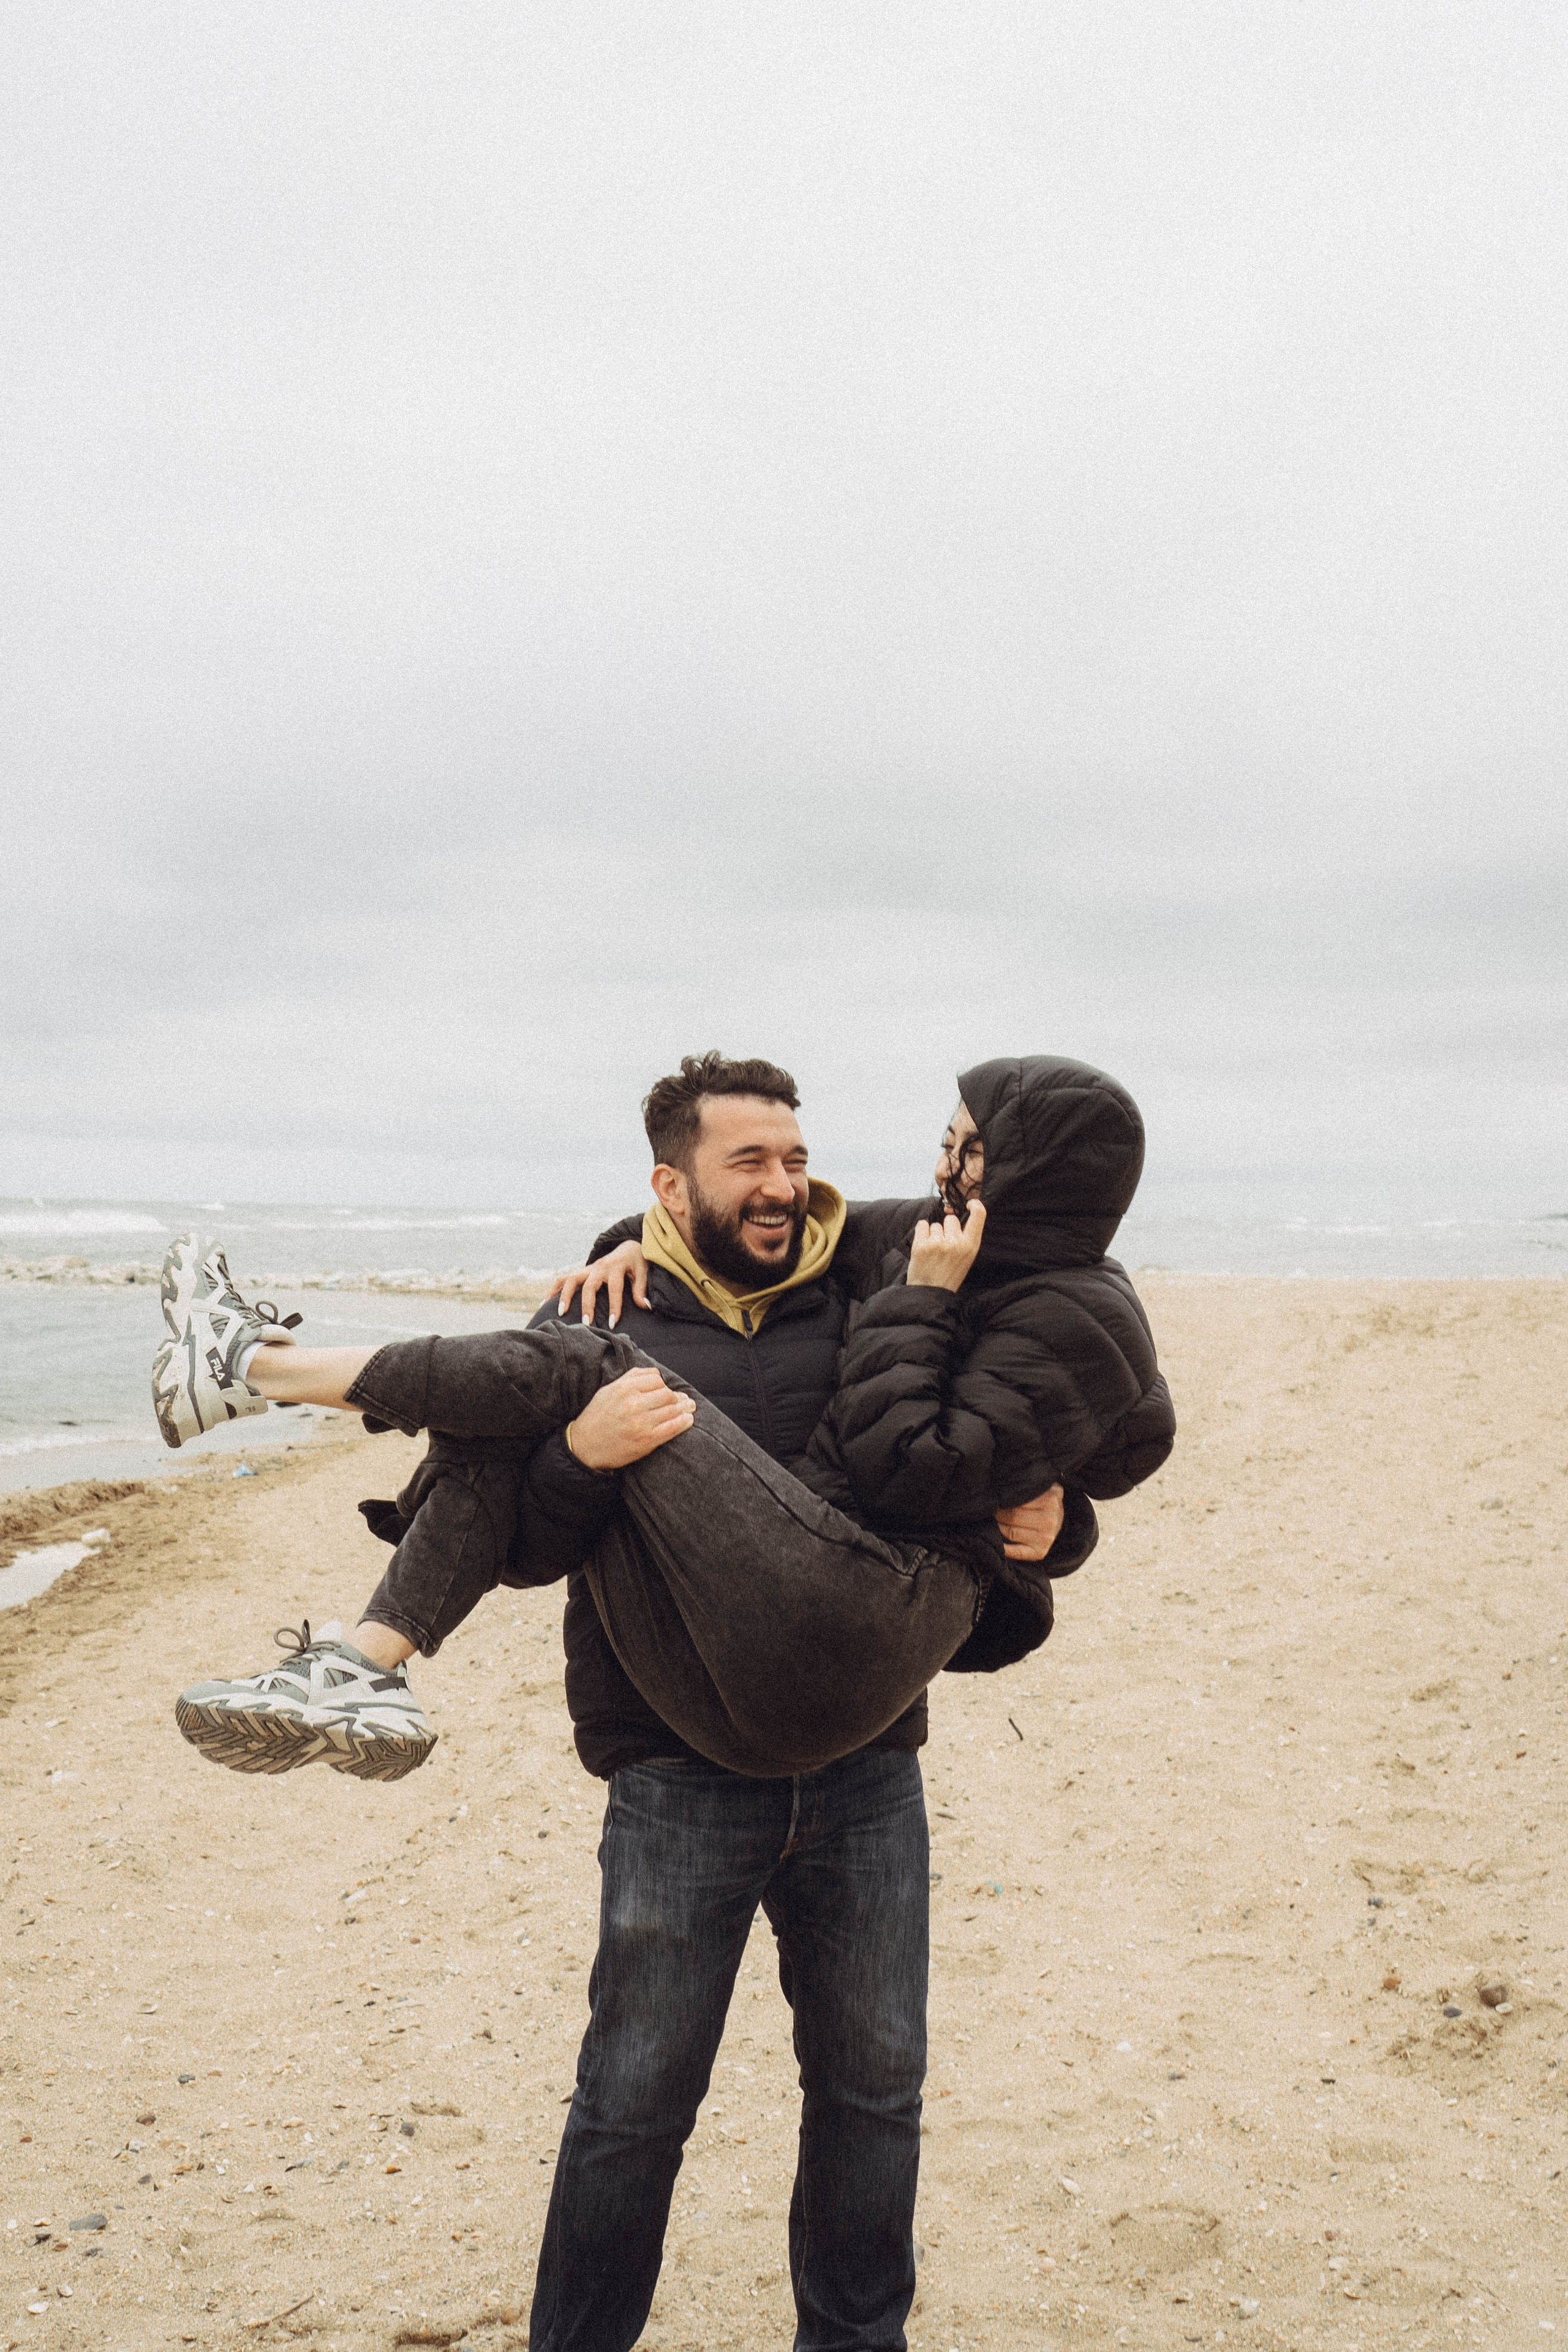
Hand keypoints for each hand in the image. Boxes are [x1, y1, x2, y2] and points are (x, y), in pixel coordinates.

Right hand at [547, 1240, 650, 1327]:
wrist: (627, 1246)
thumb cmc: (636, 1263)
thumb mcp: (643, 1272)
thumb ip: (641, 1289)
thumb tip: (646, 1307)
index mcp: (616, 1268)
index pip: (615, 1289)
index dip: (614, 1307)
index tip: (611, 1324)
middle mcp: (599, 1267)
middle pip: (589, 1285)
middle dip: (586, 1305)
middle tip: (586, 1324)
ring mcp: (588, 1269)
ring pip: (571, 1279)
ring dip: (564, 1296)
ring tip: (560, 1313)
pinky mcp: (581, 1271)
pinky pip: (563, 1279)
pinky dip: (553, 1290)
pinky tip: (544, 1304)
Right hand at [567, 1367, 695, 1470]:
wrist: (585, 1445)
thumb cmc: (598, 1416)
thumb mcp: (608, 1390)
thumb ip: (631, 1379)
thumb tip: (655, 1374)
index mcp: (624, 1388)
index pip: (656, 1378)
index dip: (663, 1384)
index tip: (665, 1390)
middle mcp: (633, 1403)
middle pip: (667, 1394)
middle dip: (676, 1397)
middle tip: (683, 1400)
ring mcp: (641, 1422)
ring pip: (672, 1409)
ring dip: (684, 1408)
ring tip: (690, 1407)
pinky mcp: (647, 1440)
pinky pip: (672, 1428)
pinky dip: (684, 1422)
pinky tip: (688, 1420)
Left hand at [905, 1200, 985, 1291]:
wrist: (930, 1293)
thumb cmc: (949, 1275)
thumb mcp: (966, 1258)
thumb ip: (966, 1237)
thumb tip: (957, 1213)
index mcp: (971, 1246)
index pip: (979, 1215)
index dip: (975, 1205)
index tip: (970, 1204)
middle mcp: (956, 1243)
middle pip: (951, 1219)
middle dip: (947, 1228)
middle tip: (944, 1246)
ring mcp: (938, 1243)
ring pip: (936, 1224)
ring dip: (933, 1234)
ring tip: (933, 1251)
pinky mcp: (921, 1245)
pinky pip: (922, 1225)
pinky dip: (921, 1233)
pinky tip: (924, 1247)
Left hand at [994, 1483, 1064, 1561]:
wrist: (1060, 1519)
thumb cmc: (1044, 1501)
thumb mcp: (1041, 1488)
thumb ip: (1026, 1487)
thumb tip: (1001, 1490)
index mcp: (1050, 1500)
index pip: (1017, 1501)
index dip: (1002, 1501)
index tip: (996, 1499)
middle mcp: (1049, 1520)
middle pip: (1013, 1517)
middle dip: (998, 1514)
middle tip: (991, 1511)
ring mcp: (1045, 1538)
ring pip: (1011, 1533)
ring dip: (998, 1528)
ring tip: (993, 1522)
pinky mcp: (1040, 1552)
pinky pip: (1017, 1553)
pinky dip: (1005, 1549)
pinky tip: (998, 1543)